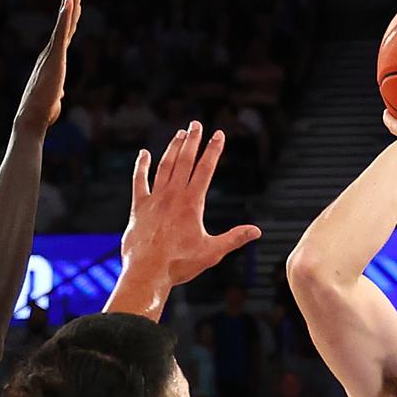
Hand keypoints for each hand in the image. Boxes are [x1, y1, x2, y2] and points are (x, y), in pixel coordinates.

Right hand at [13, 0, 82, 134]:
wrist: (32, 119)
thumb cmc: (42, 113)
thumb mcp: (54, 100)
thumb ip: (57, 93)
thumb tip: (59, 95)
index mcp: (52, 62)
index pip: (63, 37)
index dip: (68, 20)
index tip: (70, 3)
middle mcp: (50, 55)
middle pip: (64, 26)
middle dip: (68, 5)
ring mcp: (51, 56)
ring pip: (62, 26)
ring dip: (67, 5)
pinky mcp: (54, 59)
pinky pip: (60, 34)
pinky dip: (64, 18)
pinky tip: (67, 3)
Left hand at [121, 120, 261, 285]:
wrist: (147, 272)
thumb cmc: (180, 264)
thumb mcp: (212, 252)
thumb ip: (234, 238)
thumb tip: (257, 231)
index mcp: (192, 203)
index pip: (205, 169)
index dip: (213, 150)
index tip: (218, 134)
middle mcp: (172, 196)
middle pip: (185, 161)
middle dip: (192, 141)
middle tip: (197, 124)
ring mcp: (154, 200)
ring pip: (164, 167)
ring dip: (173, 149)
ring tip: (180, 134)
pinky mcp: (139, 208)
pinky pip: (140, 182)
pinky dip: (141, 167)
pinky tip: (144, 154)